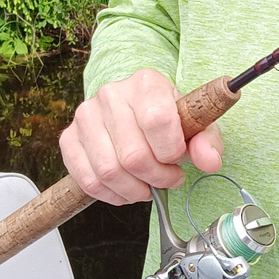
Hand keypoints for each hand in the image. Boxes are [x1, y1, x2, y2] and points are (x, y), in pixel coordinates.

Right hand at [58, 69, 223, 205]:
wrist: (136, 110)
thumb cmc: (168, 118)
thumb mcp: (196, 124)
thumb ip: (207, 141)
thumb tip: (209, 161)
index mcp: (146, 83)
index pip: (158, 120)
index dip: (172, 151)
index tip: (178, 158)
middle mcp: (111, 94)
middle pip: (133, 155)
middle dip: (157, 177)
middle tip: (168, 179)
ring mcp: (86, 115)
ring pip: (109, 171)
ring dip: (135, 190)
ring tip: (149, 185)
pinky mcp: (69, 138)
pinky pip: (88, 180)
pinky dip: (112, 195)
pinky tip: (127, 189)